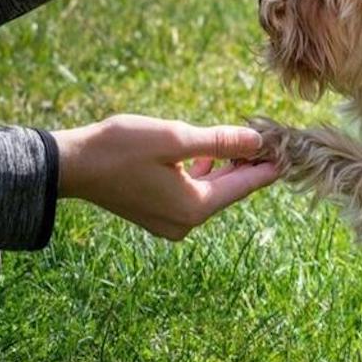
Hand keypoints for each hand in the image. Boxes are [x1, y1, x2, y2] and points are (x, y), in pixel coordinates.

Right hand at [51, 115, 276, 240]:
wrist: (71, 166)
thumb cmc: (120, 148)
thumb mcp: (175, 138)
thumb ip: (220, 142)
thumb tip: (256, 142)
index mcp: (195, 207)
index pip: (244, 186)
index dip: (268, 165)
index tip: (291, 149)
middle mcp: (185, 223)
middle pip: (229, 191)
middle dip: (248, 165)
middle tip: (269, 140)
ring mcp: (170, 223)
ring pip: (211, 193)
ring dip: (225, 168)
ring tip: (243, 143)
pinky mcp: (156, 216)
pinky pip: (192, 196)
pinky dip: (203, 176)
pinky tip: (206, 156)